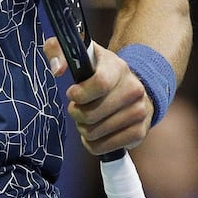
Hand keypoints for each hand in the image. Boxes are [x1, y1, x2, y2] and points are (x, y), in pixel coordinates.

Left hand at [43, 37, 153, 154]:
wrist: (133, 86)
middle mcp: (133, 89)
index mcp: (117, 67)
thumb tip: (57, 69)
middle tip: (77, 107)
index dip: (80, 93)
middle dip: (76, 113)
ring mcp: (140, 111)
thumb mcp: (79, 53)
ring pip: (95, 133)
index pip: (100, 83)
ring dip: (83, 129)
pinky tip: (95, 132)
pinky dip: (93, 143)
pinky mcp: (140, 132)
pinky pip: (105, 147)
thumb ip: (57, 50)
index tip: (72, 93)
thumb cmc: (99, 70)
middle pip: (92, 114)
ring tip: (87, 118)